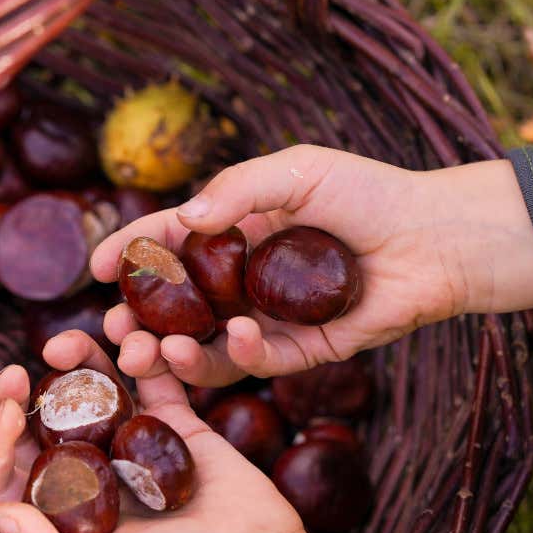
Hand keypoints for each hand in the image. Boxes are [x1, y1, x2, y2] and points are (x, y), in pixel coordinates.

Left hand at [0, 330, 338, 532]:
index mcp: (56, 513)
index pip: (3, 473)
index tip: (5, 412)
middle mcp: (84, 474)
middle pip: (33, 423)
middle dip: (15, 393)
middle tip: (16, 373)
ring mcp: (126, 444)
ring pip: (87, 391)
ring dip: (73, 361)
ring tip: (65, 344)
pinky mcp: (172, 422)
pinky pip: (150, 378)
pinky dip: (140, 353)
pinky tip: (131, 337)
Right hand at [90, 145, 532, 385]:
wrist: (437, 239)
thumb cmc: (370, 194)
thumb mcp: (297, 171)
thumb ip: (237, 190)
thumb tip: (182, 222)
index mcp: (236, 229)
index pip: (170, 244)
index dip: (131, 254)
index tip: (94, 268)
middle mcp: (244, 277)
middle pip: (177, 305)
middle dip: (138, 320)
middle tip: (113, 331)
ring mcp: (269, 316)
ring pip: (207, 343)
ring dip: (173, 352)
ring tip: (151, 353)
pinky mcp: (301, 351)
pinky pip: (257, 362)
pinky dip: (239, 355)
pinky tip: (238, 336)